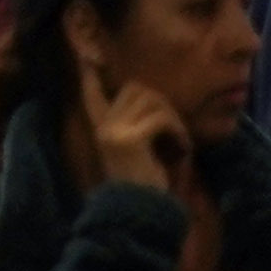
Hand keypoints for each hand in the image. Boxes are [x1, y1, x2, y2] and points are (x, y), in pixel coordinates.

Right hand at [74, 41, 191, 200]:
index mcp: (102, 130)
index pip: (92, 94)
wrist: (141, 213)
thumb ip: (138, 126)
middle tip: (175, 131)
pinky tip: (182, 150)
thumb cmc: (145, 185)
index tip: (87, 56)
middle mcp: (103, 127)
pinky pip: (161, 118)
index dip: (91, 75)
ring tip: (180, 143)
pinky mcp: (129, 139)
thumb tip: (153, 100)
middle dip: (162, 104)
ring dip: (174, 119)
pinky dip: (178, 132)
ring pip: (153, 101)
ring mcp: (114, 132)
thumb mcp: (139, 151)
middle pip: (137, 90)